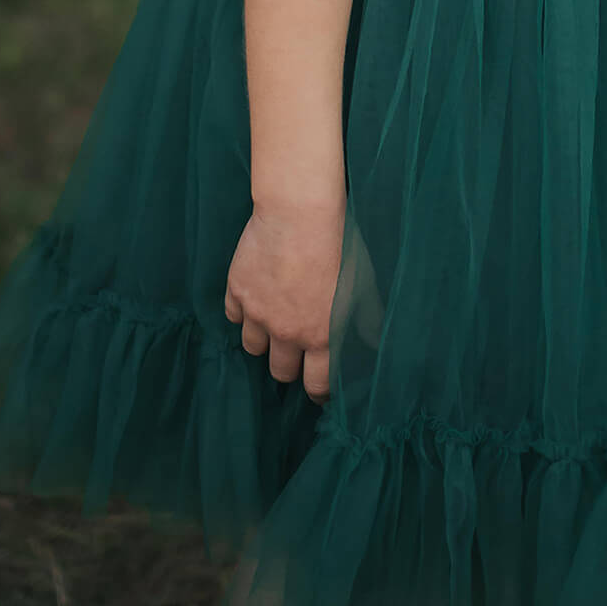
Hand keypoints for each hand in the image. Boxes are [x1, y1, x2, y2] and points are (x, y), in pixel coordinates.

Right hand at [223, 196, 345, 404]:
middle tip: (294, 352)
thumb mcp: (363, 288)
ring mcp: (257, 313)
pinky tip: (255, 297)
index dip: (318, 391)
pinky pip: (233, 314)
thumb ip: (364, 322)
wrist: (300, 214)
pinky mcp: (237, 290)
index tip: (318, 389)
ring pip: (253, 346)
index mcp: (322, 337)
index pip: (316, 384)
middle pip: (280, 371)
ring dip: (264, 339)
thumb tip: (373, 344)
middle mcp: (287, 333)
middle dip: (289, 366)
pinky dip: (242, 310)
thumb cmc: (341, 246)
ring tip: (273, 323)